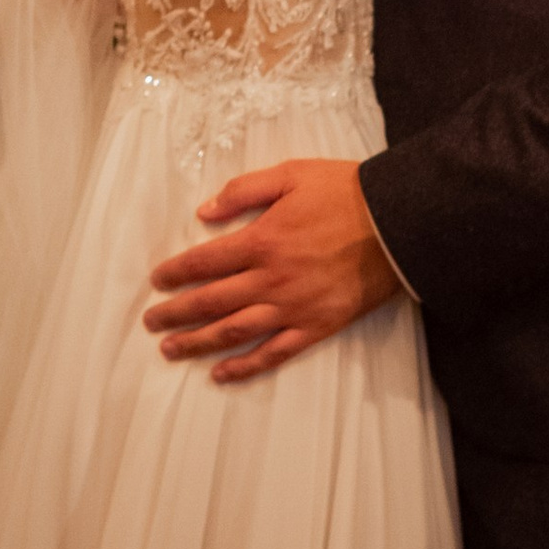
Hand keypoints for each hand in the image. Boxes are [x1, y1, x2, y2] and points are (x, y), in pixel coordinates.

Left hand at [145, 158, 400, 381]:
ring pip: (234, 331)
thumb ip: (244, 191)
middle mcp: (270, 279)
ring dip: (199, 343)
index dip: (175, 274)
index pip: (204, 262)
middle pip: (211, 302)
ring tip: (171, 350)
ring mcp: (293, 307)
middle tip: (151, 322)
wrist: (397, 223)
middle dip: (176, 313)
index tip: (156, 282)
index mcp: (261, 240)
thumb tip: (205, 211)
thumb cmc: (344, 193)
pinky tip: (221, 373)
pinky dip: (245, 367)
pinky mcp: (316, 327)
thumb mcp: (291, 175)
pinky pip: (274, 353)